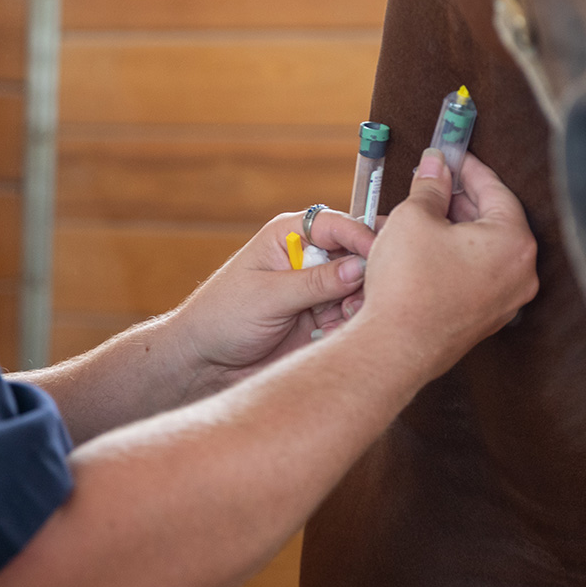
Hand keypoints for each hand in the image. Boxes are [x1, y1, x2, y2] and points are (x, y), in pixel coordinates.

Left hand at [171, 209, 375, 388]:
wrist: (206, 362)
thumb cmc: (222, 317)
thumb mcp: (268, 296)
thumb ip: (315, 282)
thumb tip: (360, 266)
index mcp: (290, 235)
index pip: (337, 224)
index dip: (361, 236)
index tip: (380, 256)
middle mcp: (309, 258)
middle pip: (357, 255)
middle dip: (365, 275)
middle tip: (360, 297)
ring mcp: (318, 289)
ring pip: (360, 288)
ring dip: (359, 304)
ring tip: (343, 319)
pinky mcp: (323, 318)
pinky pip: (352, 316)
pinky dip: (351, 325)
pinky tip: (334, 335)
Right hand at [350, 149, 538, 385]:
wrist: (396, 347)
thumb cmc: (409, 284)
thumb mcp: (413, 218)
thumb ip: (430, 186)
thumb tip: (435, 167)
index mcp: (514, 242)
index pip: (497, 191)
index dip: (469, 169)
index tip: (452, 156)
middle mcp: (520, 273)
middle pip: (494, 220)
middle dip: (461, 199)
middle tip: (433, 183)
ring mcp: (506, 300)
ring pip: (484, 250)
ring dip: (456, 229)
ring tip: (423, 215)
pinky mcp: (485, 319)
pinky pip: (476, 276)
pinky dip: (456, 257)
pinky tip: (426, 250)